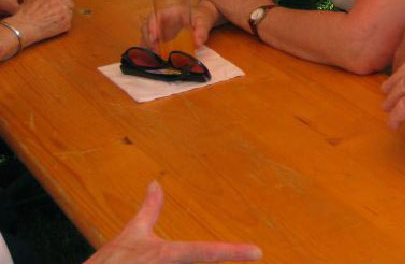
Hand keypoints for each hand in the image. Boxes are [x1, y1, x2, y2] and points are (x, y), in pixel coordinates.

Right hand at [7, 0, 73, 47]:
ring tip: (52, 19)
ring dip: (64, 14)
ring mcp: (64, 11)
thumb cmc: (25, 13)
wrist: (23, 28)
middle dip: (65, 5)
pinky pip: (68, 22)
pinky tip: (53, 26)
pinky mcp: (67, 22)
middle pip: (69, 0)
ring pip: (70, 11)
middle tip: (56, 11)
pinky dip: (63, 24)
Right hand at [86, 181, 261, 263]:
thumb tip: (156, 184)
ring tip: (188, 256)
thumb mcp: (132, 233)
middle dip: (221, 259)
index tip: (258, 252)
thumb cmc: (112, 260)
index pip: (206, 252)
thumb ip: (150, 210)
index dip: (234, 252)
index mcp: (168, 255)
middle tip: (242, 254)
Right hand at [142, 1, 218, 49]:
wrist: (202, 18)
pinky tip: (155, 58)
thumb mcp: (204, 21)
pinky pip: (152, 43)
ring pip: (147, 36)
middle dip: (148, 39)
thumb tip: (197, 43)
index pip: (155, 16)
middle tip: (155, 50)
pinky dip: (151, 50)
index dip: (151, 26)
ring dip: (148, 46)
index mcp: (170, 11)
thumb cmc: (201, 16)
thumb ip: (201, 31)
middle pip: (147, 26)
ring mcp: (159, 28)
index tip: (154, 38)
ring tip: (155, 56)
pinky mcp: (160, 37)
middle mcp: (161, 19)